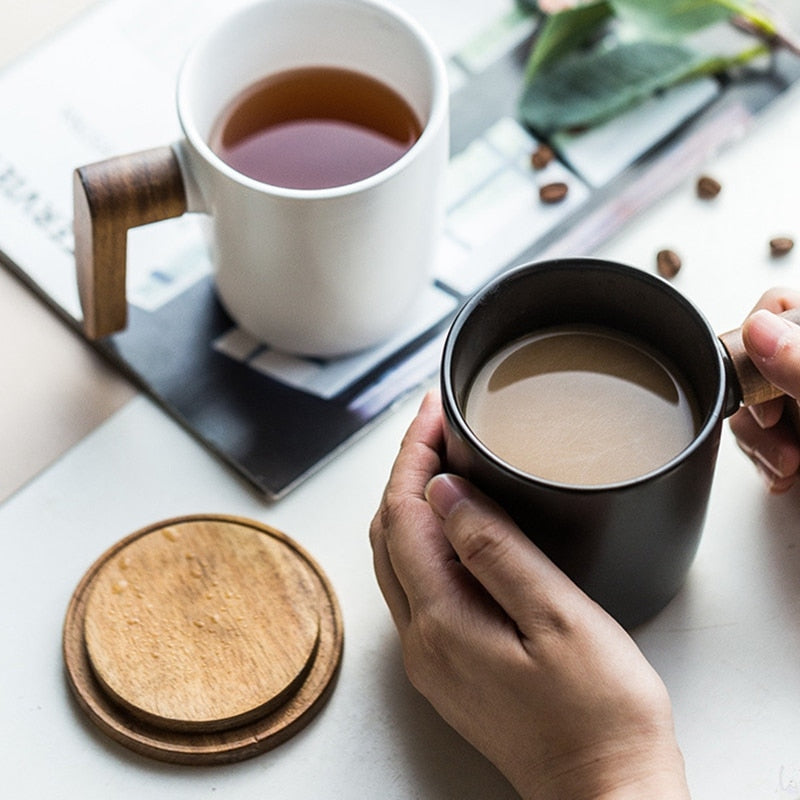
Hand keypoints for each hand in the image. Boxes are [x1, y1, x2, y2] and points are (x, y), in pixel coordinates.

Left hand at [370, 391, 688, 799]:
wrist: (606, 791)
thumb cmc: (599, 714)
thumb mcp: (557, 618)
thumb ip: (494, 550)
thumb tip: (442, 492)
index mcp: (442, 620)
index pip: (405, 512)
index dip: (414, 453)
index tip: (434, 409)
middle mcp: (421, 639)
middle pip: (390, 530)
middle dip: (407, 467)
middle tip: (437, 422)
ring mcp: (430, 656)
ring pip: (398, 556)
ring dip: (411, 500)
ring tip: (441, 456)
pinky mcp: (448, 665)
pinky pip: (416, 582)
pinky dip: (423, 537)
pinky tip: (450, 521)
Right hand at [729, 288, 799, 492]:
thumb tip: (759, 328)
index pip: (774, 309)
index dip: (755, 348)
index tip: (768, 396)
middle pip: (749, 360)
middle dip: (755, 409)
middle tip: (781, 438)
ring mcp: (796, 399)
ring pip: (747, 402)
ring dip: (758, 442)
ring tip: (788, 465)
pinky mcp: (793, 432)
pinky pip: (758, 434)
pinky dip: (763, 458)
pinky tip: (784, 472)